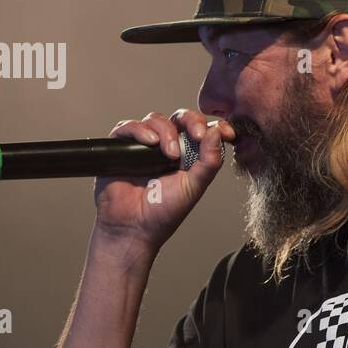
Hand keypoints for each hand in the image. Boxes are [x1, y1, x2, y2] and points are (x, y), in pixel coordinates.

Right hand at [92, 109, 235, 251]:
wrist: (133, 228)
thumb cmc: (163, 212)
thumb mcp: (194, 187)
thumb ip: (209, 161)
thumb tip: (217, 132)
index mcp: (187, 156)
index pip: (201, 130)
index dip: (214, 125)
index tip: (227, 131)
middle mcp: (166, 147)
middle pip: (180, 118)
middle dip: (191, 120)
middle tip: (197, 134)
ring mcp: (143, 146)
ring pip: (156, 119)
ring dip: (166, 131)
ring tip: (169, 154)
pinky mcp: (121, 148)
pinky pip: (128, 127)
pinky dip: (140, 130)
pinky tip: (150, 142)